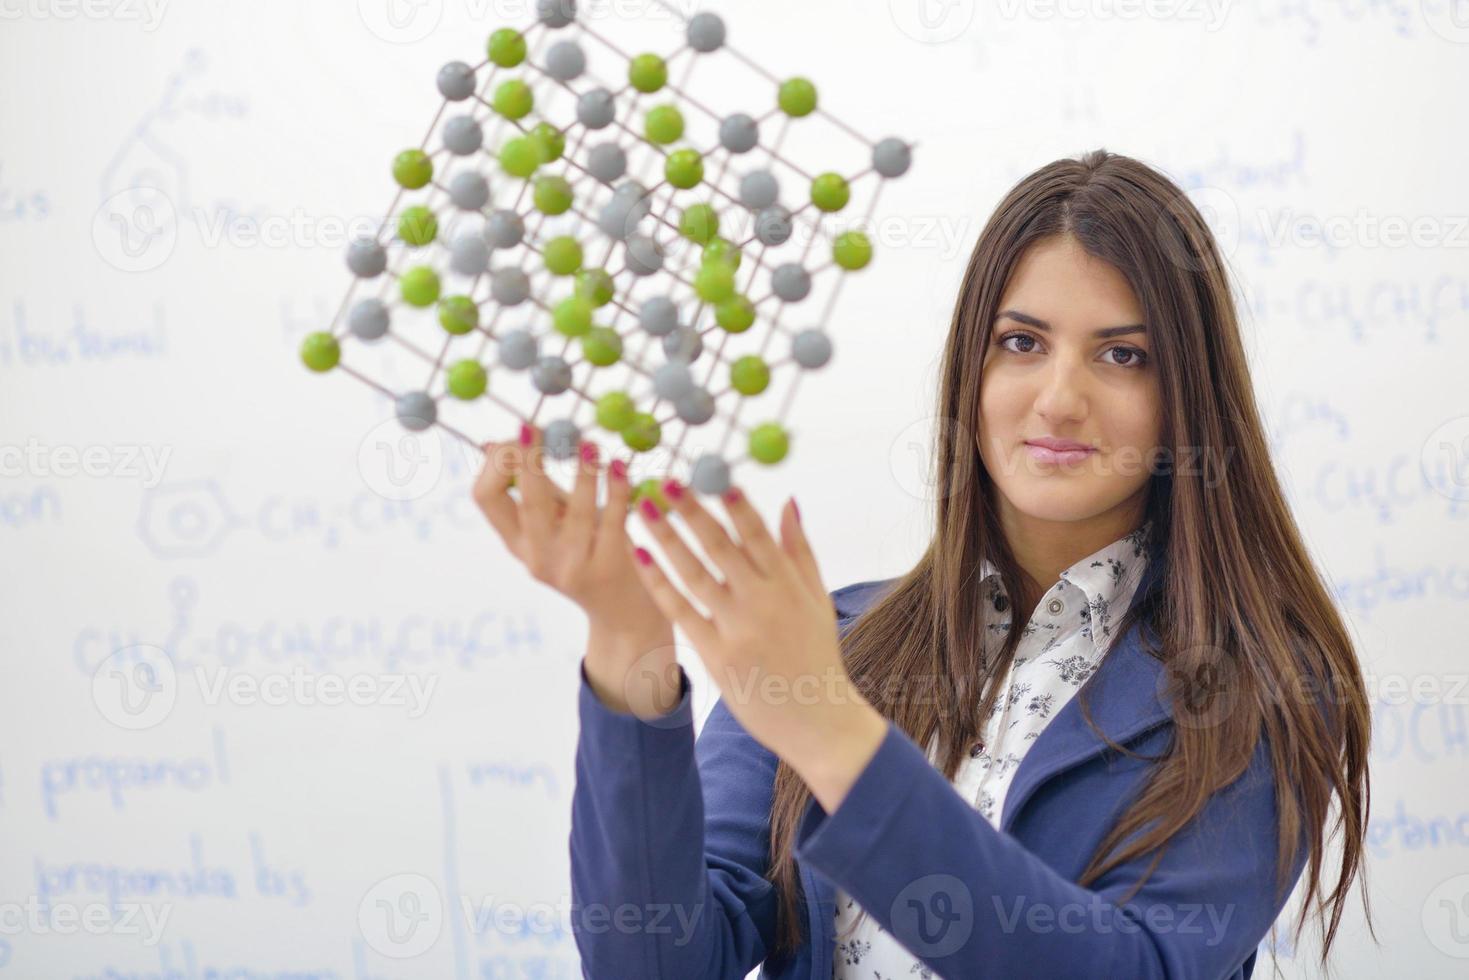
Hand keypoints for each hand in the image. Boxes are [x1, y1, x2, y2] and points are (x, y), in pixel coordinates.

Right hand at [472, 423, 677, 715]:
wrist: (625, 617)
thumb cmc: (588, 556)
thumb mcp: (553, 526)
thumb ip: (533, 488)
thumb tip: (493, 444)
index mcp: (518, 544)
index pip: (486, 498)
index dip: (497, 461)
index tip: (520, 432)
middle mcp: (538, 558)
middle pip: (528, 501)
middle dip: (533, 459)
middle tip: (544, 427)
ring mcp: (573, 567)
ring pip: (577, 511)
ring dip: (585, 472)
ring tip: (591, 443)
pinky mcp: (609, 570)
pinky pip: (613, 520)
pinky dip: (617, 490)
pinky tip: (620, 467)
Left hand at [628, 480, 887, 804]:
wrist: (817, 719)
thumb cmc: (817, 656)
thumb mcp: (818, 599)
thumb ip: (799, 550)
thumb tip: (787, 501)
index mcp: (789, 584)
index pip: (758, 532)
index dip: (734, 501)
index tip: (713, 472)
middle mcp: (763, 602)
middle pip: (721, 546)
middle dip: (692, 510)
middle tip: (666, 479)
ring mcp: (738, 629)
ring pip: (694, 573)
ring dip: (666, 537)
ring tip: (643, 507)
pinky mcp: (717, 655)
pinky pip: (681, 611)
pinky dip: (658, 581)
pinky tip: (639, 554)